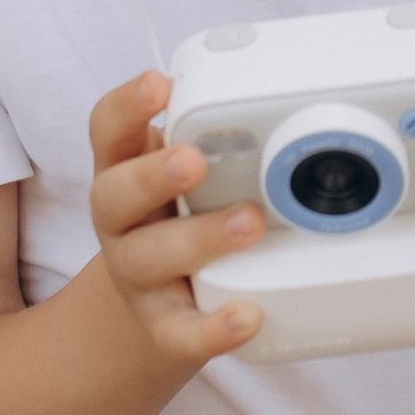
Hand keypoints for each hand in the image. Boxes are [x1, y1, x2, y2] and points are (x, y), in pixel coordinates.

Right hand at [86, 69, 270, 382]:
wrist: (162, 306)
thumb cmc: (185, 220)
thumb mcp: (191, 173)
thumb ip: (225, 140)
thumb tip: (304, 102)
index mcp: (127, 170)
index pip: (109, 130)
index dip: (128, 105)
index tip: (160, 83)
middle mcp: (122, 220)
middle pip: (113, 194)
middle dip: (153, 174)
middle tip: (195, 160)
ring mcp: (137, 275)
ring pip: (145, 258)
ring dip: (197, 238)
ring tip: (249, 224)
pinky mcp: (162, 324)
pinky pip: (180, 331)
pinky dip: (212, 327)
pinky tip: (246, 315)